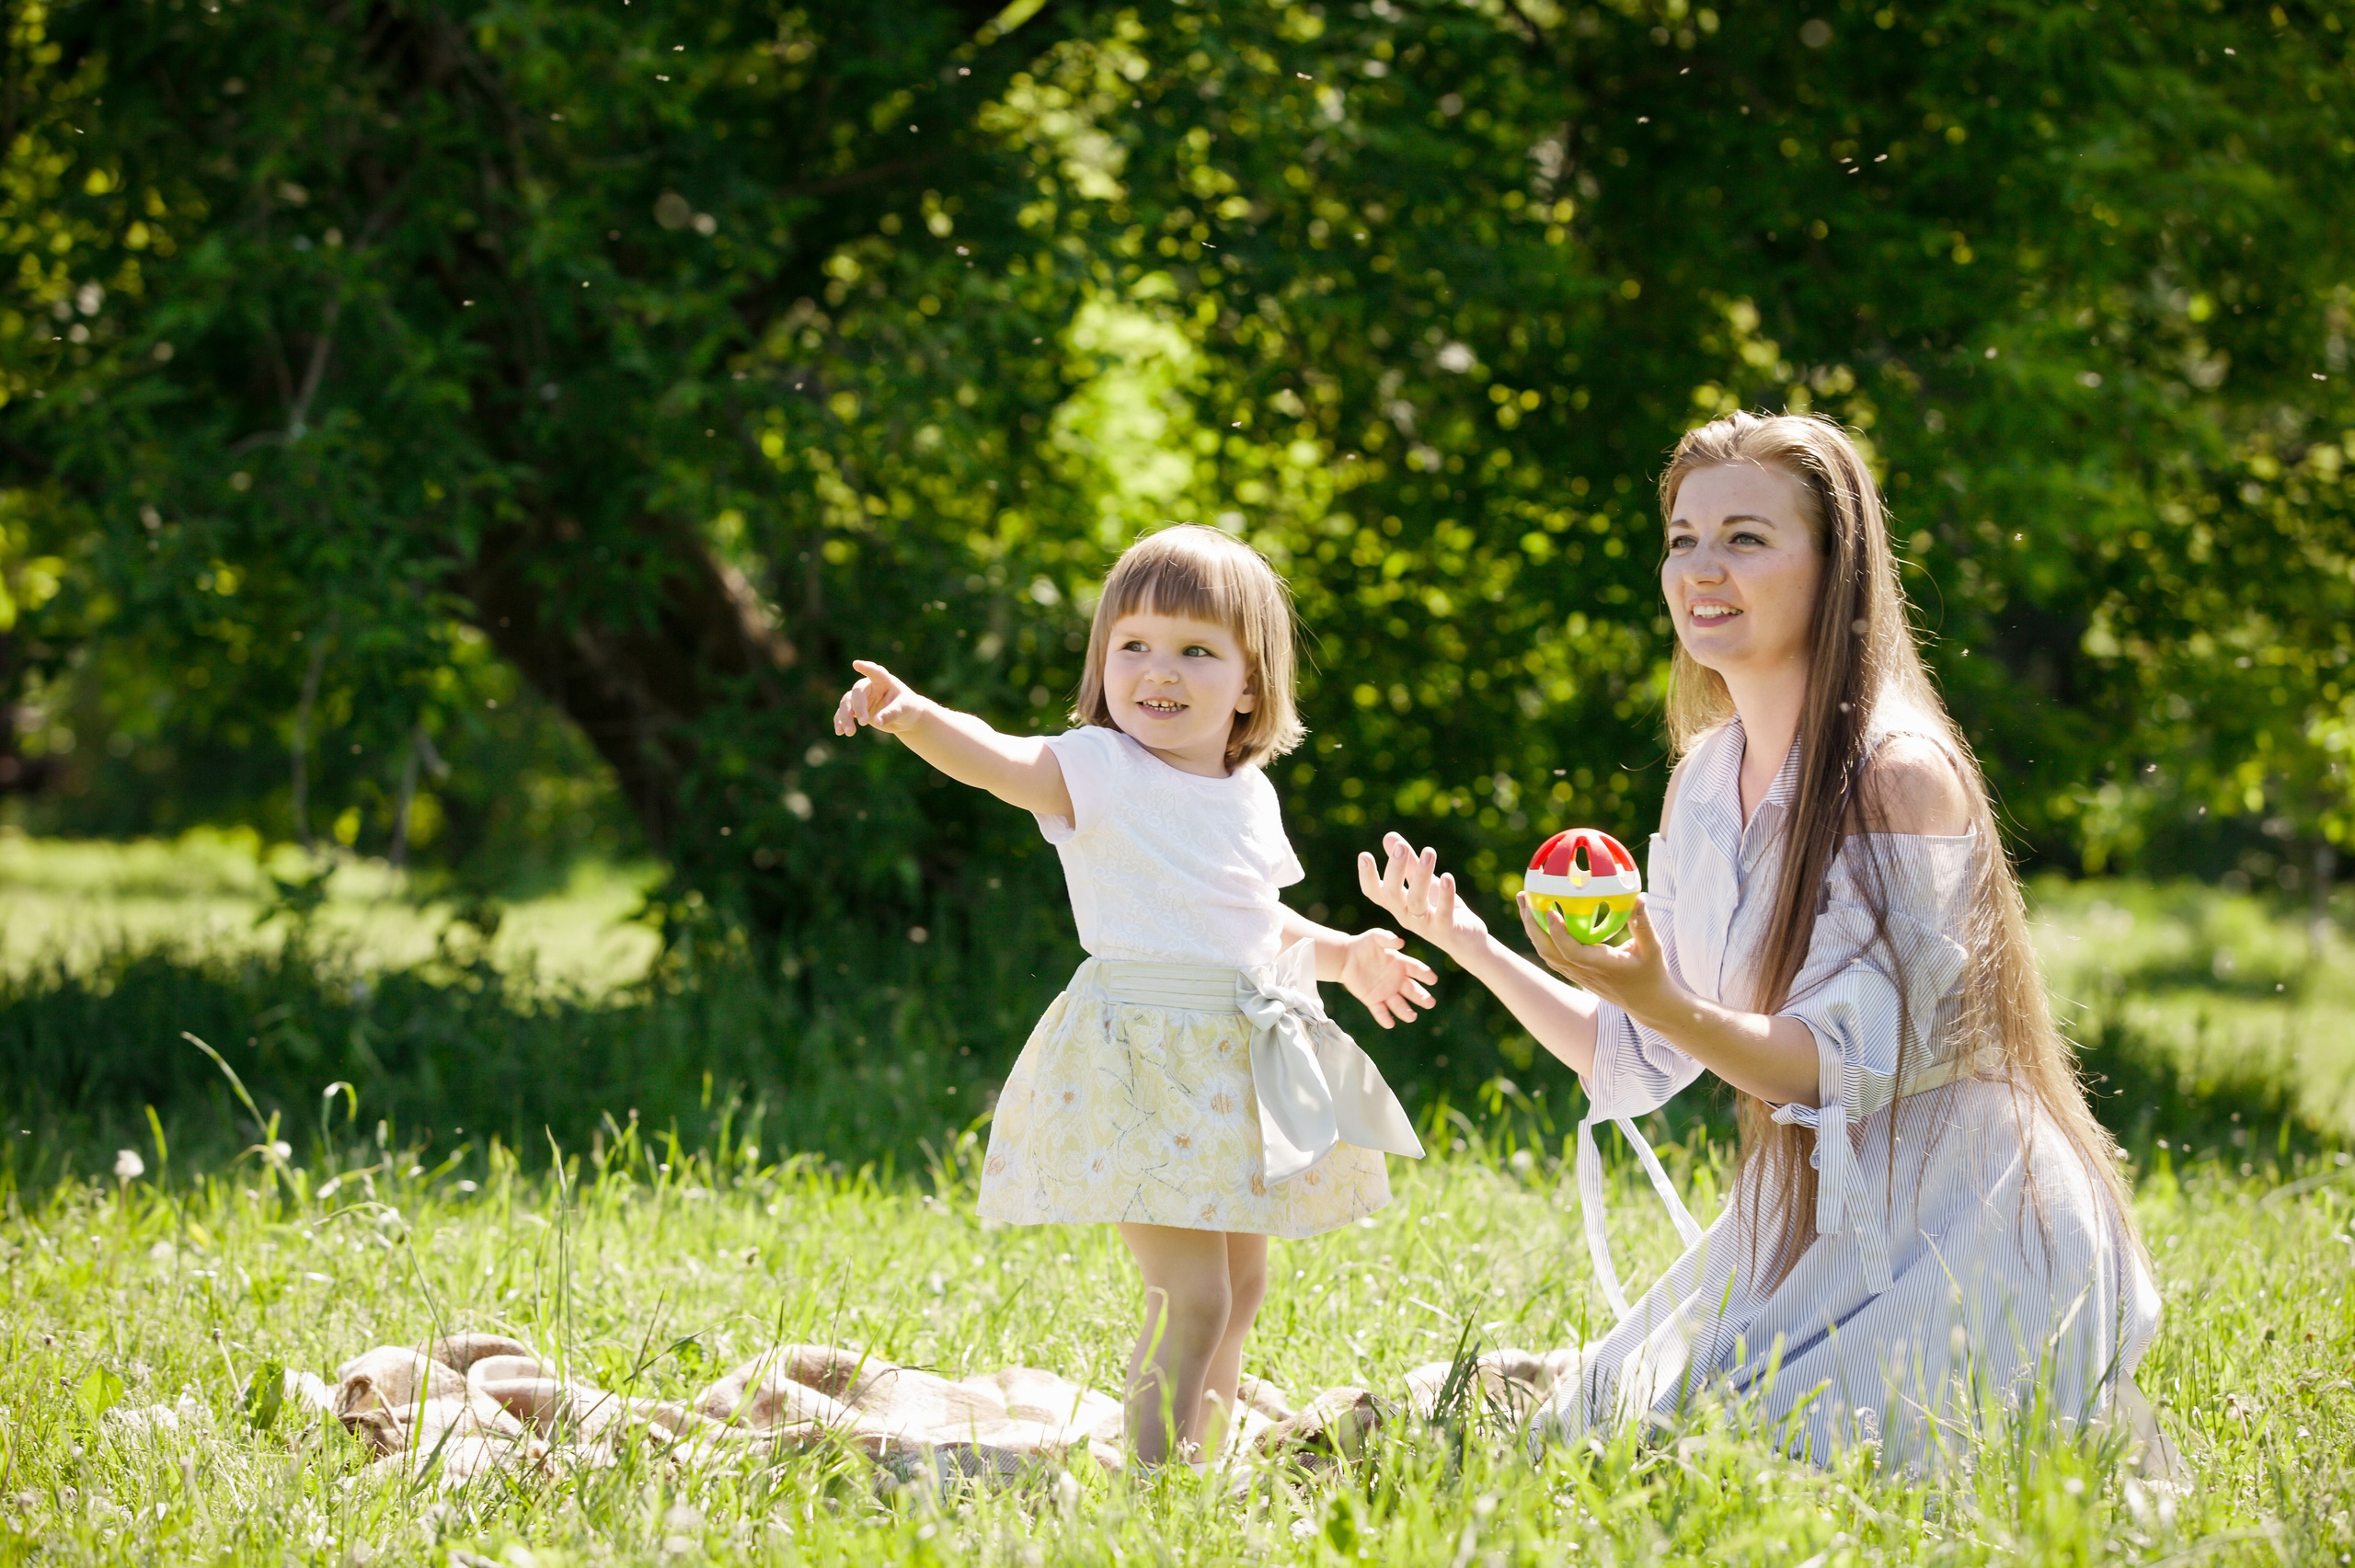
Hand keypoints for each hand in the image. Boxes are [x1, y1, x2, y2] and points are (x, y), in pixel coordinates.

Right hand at [833, 660, 930, 737]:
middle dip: (858, 707)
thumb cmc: (907, 708)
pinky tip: (839, 732)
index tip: (856, 664)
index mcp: (884, 680)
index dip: (866, 668)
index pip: (875, 672)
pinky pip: (844, 713)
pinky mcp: (857, 709)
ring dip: (845, 717)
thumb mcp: (904, 710)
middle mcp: (870, 686)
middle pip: (857, 693)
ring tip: (849, 732)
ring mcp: (862, 698)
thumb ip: (891, 713)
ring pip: (846, 703)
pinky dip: (840, 721)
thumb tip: (877, 721)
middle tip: (864, 723)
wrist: (904, 718)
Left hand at [1334, 927, 1438, 1029]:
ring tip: (1412, 1017)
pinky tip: (1390, 1024)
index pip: (1416, 969)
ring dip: (1405, 1011)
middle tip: (1430, 1003)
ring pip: (1398, 1003)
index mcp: (1400, 964)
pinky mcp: (1372, 999)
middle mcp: (1396, 980)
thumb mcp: (1375, 937)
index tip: (1433, 979)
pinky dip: (1384, 1017)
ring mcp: (1385, 991)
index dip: (1424, 974)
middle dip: (1421, 997)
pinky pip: (1379, 1010)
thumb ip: (1388, 938)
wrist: (1345, 957)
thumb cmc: (1362, 945)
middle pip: (1411, 990)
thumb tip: (1400, 942)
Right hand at [1356, 832, 1491, 959]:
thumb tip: (1389, 836)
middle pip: (1392, 895)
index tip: (1364, 855)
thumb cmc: (1440, 909)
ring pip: (1417, 901)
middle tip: (1401, 846)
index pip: (1375, 893)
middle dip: (1395, 869)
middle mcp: (1406, 916)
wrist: (1466, 940)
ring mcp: (1425, 926)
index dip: (1367, 877)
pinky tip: (1449, 877)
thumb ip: (1408, 863)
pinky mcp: (1446, 931)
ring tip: (1429, 852)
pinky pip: (1443, 914)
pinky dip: (1446, 896)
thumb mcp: (1424, 883)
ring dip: (1422, 875)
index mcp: (1398, 905)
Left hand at [1516, 893, 1682, 1026]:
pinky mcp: (1575, 973)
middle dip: (1531, 924)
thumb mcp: (1653, 948)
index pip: (1572, 951)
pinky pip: (1551, 954)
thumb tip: (1638, 897)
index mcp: (1601, 964)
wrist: (1646, 1002)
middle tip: (1523, 896)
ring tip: (1524, 901)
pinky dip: (1540, 935)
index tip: (1549, 911)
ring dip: (1531, 928)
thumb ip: (1643, 925)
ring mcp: (1577, 973)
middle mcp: (1583, 971)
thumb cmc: (1651, 973)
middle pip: (1548, 950)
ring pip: (1546, 952)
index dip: (1558, 933)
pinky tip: (1537, 917)